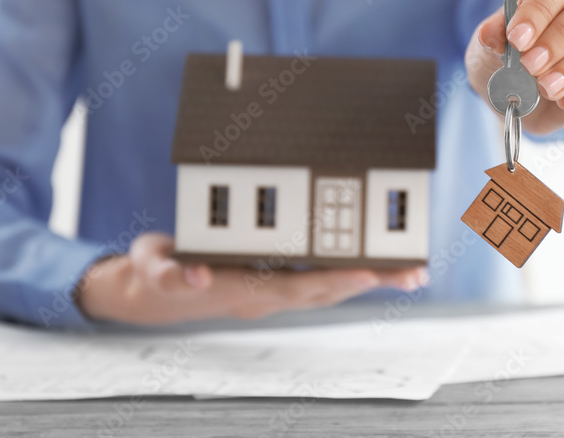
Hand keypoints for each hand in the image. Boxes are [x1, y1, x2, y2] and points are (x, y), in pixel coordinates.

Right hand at [76, 233, 427, 324]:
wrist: (156, 291)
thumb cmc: (158, 272)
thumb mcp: (152, 267)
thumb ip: (170, 273)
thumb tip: (197, 278)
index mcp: (240, 289)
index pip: (296, 285)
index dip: (332, 279)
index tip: (367, 272)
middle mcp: (265, 295)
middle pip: (325, 290)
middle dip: (369, 281)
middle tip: (412, 272)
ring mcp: (273, 292)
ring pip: (330, 289)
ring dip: (370, 281)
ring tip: (411, 272)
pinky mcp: (276, 282)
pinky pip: (321, 280)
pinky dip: (352, 274)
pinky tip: (379, 267)